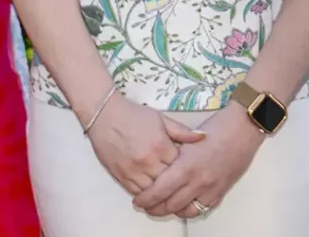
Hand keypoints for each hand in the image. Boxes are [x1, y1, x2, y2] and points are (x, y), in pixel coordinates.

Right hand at [87, 96, 205, 194]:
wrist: (105, 116)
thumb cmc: (135, 115)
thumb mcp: (161, 119)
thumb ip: (182, 131)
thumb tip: (203, 137)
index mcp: (160, 146)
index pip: (180, 166)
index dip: (184, 167)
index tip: (187, 165)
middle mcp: (147, 161)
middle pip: (167, 181)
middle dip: (174, 180)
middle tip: (178, 178)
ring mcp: (133, 171)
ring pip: (152, 191)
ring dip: (160, 189)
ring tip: (165, 185)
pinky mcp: (120, 177)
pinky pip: (136, 192)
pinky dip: (145, 192)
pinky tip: (150, 187)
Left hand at [134, 111, 261, 217]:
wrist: (245, 127)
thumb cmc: (217, 127)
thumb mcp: (188, 138)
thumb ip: (173, 156)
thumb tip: (157, 168)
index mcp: (186, 166)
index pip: (159, 192)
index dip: (145, 199)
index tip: (138, 200)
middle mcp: (198, 181)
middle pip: (169, 205)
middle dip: (154, 208)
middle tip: (146, 206)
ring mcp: (211, 188)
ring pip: (185, 211)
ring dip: (172, 211)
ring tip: (164, 206)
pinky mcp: (222, 190)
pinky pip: (203, 209)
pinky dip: (190, 209)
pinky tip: (184, 204)